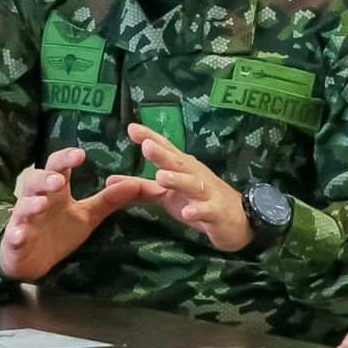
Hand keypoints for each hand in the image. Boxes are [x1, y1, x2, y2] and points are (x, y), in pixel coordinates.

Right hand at [0, 147, 142, 281]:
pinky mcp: (14, 240)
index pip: (57, 167)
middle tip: (59, 180)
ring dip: (31, 203)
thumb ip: (108, 201)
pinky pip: (13, 234)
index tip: (80, 154)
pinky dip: (16, 233)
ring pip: (22, 206)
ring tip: (42, 204)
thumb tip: (135, 183)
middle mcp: (36, 200)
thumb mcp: (87, 216)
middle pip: (35, 181)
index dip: (65, 158)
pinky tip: (21, 233)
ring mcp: (23, 219)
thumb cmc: (59, 232)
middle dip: (46, 179)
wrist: (33, 261)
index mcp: (55, 192)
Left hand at [103, 123, 252, 251]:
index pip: (166, 149)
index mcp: (183, 168)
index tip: (132, 128)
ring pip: (192, 184)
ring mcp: (207, 193)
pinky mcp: (216, 212)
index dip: (150, 138)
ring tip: (161, 176)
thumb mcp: (167, 195)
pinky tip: (186, 213)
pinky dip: (197, 211)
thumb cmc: (200, 202)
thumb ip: (140, 187)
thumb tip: (108, 180)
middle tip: (146, 146)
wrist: (239, 220)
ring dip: (178, 179)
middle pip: (178, 162)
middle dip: (163, 154)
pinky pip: (206, 210)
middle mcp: (195, 175)